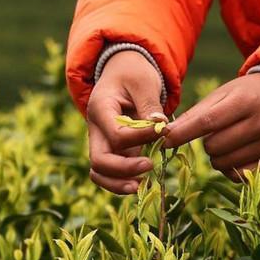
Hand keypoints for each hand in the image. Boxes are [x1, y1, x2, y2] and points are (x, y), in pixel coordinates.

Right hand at [86, 51, 166, 193]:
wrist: (123, 73)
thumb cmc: (133, 74)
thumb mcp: (144, 82)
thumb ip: (150, 105)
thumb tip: (160, 127)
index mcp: (100, 109)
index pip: (116, 134)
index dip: (141, 138)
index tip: (164, 132)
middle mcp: (95, 130)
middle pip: (100, 160)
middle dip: (124, 170)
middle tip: (150, 166)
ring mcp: (101, 143)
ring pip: (99, 173)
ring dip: (118, 184)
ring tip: (142, 186)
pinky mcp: (112, 152)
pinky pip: (110, 174)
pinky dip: (122, 183)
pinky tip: (142, 183)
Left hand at [164, 74, 259, 180]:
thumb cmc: (241, 96)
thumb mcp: (219, 96)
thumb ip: (193, 116)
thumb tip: (165, 135)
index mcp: (246, 101)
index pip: (207, 122)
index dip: (183, 134)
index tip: (165, 141)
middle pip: (214, 147)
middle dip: (207, 144)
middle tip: (217, 133)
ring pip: (224, 164)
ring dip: (218, 157)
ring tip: (229, 141)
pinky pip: (238, 176)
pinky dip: (231, 168)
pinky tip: (238, 153)